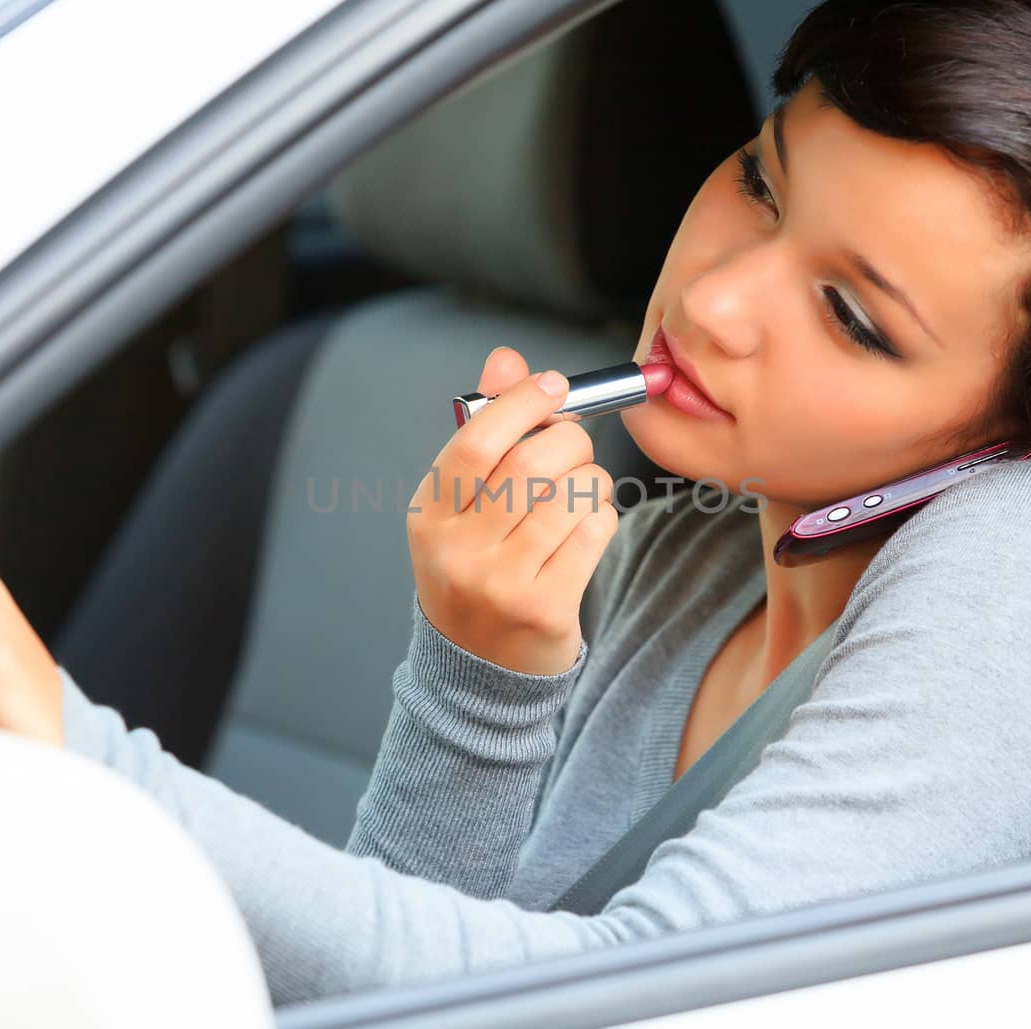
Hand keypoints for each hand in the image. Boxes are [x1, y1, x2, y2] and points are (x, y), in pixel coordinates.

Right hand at [407, 347, 618, 674]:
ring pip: (572, 493)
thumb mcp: (462, 505)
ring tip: (578, 493)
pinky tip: (583, 531)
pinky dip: (600, 518)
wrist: (479, 671)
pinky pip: (594, 531)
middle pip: (535, 460)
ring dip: (590, 481)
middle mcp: (458, 548)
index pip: (476, 439)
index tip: (553, 384)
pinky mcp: (544, 607)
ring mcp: (500, 582)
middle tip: (573, 448)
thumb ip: (483, 429)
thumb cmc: (477, 569)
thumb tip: (506, 360)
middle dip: (570, 440)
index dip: (522, 401)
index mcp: (429, 513)